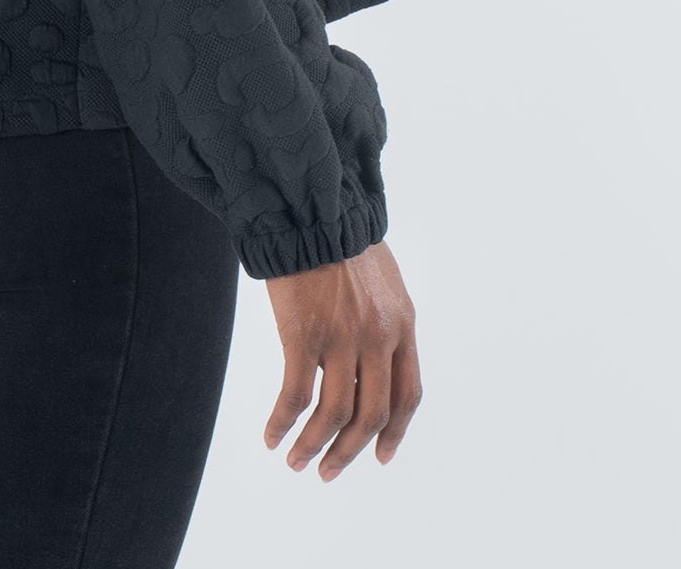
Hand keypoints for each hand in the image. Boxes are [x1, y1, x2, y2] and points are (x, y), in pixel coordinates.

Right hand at [262, 239, 421, 480]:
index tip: (380, 455)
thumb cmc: (340, 238)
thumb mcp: (383, 280)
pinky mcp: (303, 336)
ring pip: (334, 415)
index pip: (408, 395)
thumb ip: (384, 321)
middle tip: (329, 471)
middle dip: (350, 451)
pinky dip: (283, 423)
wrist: (310, 208)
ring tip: (296, 462)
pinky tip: (272, 436)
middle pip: (372, 414)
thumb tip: (371, 361)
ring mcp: (342, 338)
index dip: (395, 432)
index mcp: (402, 324)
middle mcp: (378, 337)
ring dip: (314, 446)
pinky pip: (296, 397)